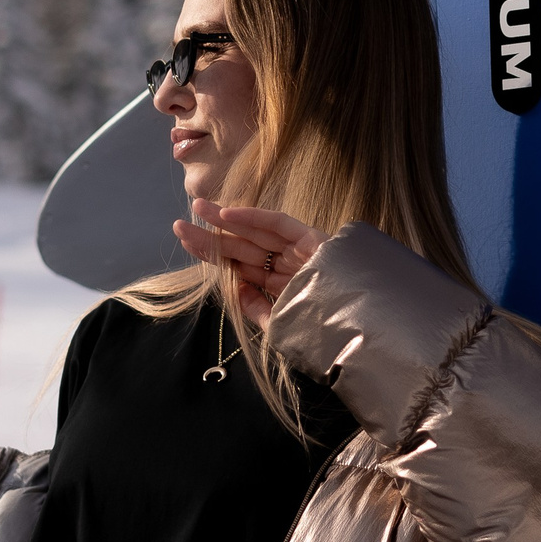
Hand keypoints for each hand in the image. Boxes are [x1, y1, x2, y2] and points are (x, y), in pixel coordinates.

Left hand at [173, 200, 322, 326]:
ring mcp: (302, 250)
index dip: (214, 254)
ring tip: (197, 209)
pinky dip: (254, 217)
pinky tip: (228, 215)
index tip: (187, 244)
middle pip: (243, 247)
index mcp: (282, 283)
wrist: (360, 331)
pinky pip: (280, 224)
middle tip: (180, 226)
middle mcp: (290, 264)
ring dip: (226, 220)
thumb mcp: (282, 326)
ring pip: (257, 232)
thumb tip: (236, 288)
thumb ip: (258, 309)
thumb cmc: (325, 332)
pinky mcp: (314, 240)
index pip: (242, 265)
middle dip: (211, 236)